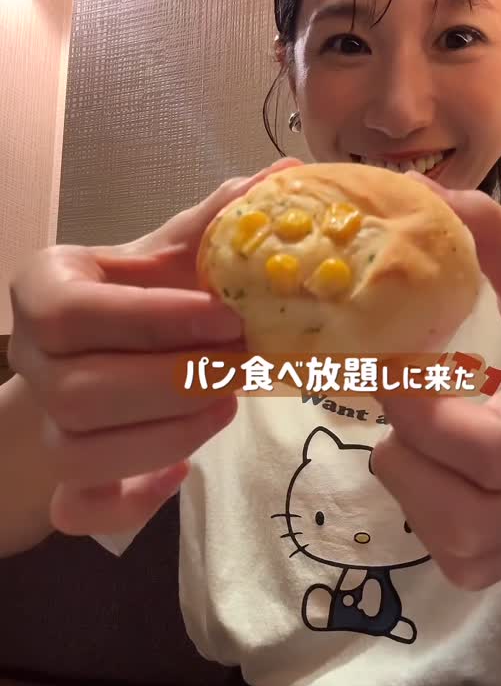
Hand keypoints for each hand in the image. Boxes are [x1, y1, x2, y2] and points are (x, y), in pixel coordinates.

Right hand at [9, 158, 301, 535]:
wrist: (102, 353)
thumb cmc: (143, 296)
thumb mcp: (175, 256)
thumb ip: (217, 223)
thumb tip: (285, 175)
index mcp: (44, 290)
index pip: (76, 313)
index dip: (154, 321)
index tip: (229, 320)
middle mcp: (30, 361)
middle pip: (80, 391)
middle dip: (172, 385)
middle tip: (239, 370)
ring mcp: (44, 425)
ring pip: (81, 452)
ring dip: (166, 436)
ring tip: (227, 409)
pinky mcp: (65, 481)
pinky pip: (79, 510)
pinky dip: (129, 504)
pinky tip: (180, 477)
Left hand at [372, 181, 500, 588]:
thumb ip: (494, 240)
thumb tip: (426, 197)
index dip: (427, 420)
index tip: (389, 372)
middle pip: (477, 514)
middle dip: (408, 466)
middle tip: (393, 417)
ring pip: (470, 552)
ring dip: (413, 501)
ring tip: (406, 448)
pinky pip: (473, 569)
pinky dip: (432, 532)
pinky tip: (432, 483)